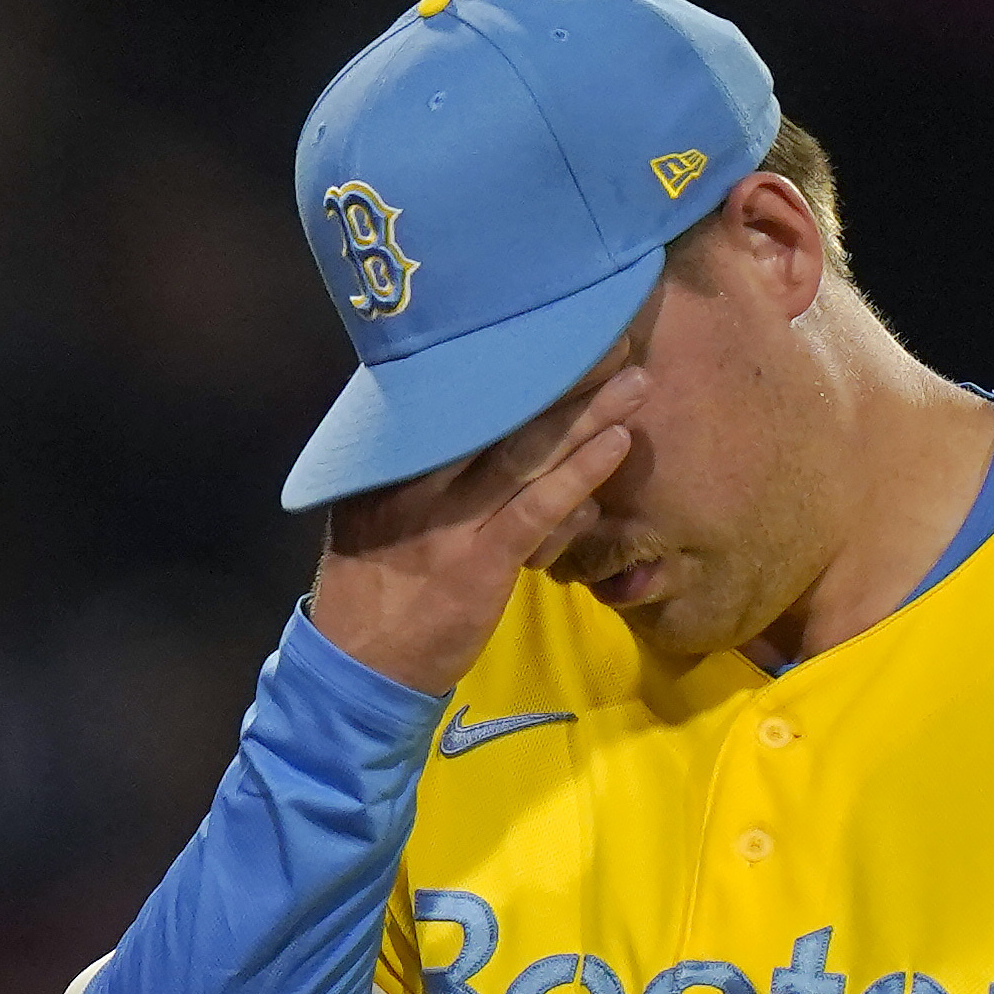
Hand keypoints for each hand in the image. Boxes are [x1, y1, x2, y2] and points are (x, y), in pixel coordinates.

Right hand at [307, 361, 645, 694]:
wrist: (359, 666)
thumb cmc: (375, 584)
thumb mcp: (378, 508)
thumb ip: (422, 466)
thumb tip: (480, 419)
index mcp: (391, 456)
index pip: (458, 395)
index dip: (513, 360)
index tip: (555, 327)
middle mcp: (416, 477)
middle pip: (499, 413)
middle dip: (559, 372)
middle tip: (612, 335)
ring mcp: (447, 521)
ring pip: (526, 455)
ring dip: (586, 415)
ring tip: (635, 381)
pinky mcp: (479, 564)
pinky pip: (536, 510)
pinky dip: (579, 475)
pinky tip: (617, 444)